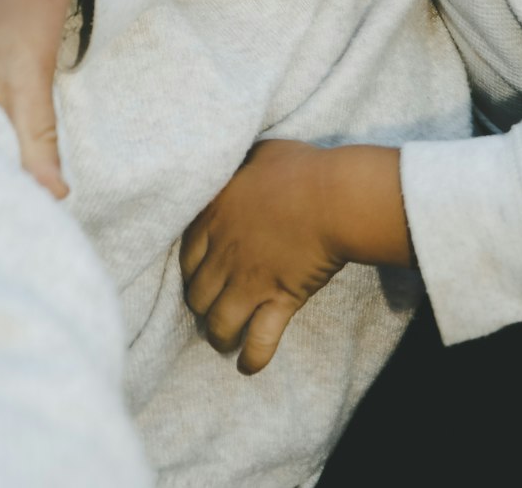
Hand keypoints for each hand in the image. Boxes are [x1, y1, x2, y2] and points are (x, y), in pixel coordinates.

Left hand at [181, 140, 346, 375]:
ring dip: (219, 335)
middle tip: (213, 306)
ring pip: (218, 323)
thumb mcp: (261, 154)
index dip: (192, 269)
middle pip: (197, 294)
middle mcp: (224, 254)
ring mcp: (248, 282)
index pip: (187, 254)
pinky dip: (252, 358)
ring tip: (224, 340)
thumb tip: (240, 165)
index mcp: (215, 216)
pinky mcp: (278, 301)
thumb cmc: (301, 168)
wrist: (334, 197)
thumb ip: (242, 166)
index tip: (200, 274)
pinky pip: (258, 341)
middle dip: (202, 305)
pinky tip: (247, 367)